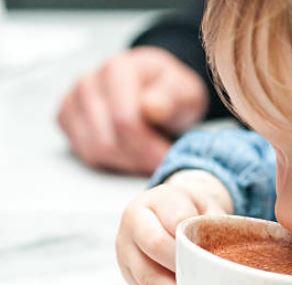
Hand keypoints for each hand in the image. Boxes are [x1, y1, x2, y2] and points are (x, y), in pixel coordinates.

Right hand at [58, 47, 207, 174]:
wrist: (155, 88)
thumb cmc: (169, 90)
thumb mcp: (181, 90)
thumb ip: (169, 97)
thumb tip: (151, 107)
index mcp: (116, 70)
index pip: (124, 121)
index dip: (149, 146)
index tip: (169, 155)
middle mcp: (88, 83)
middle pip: (107, 140)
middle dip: (139, 159)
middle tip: (162, 163)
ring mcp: (73, 101)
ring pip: (94, 151)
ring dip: (127, 164)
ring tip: (150, 159)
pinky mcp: (67, 120)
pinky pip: (85, 154)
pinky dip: (112, 163)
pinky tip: (133, 157)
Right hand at [116, 170, 232, 284]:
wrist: (166, 210)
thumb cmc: (192, 211)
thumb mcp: (207, 207)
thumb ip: (215, 224)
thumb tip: (231, 257)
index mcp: (156, 199)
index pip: (175, 219)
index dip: (194, 240)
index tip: (213, 259)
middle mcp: (133, 221)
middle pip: (156, 245)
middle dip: (183, 268)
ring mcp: (125, 247)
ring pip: (147, 275)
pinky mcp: (126, 271)